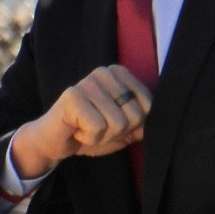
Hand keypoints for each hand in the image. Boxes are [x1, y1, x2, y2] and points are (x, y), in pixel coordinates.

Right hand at [10, 65, 152, 179]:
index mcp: (120, 74)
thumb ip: (142, 124)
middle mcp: (104, 72)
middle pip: (135, 115)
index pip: (148, 105)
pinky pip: (97, 127)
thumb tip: (158, 122)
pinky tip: (77, 130)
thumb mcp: (123, 129)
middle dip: (117, 132)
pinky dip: (89, 138)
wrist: (56, 141)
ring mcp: (87, 82)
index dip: (132, 125)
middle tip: (96, 127)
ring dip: (102, 136)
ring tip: (85, 128)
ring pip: (117, 123)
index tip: (111, 122)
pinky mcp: (72, 96)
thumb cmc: (89, 130)